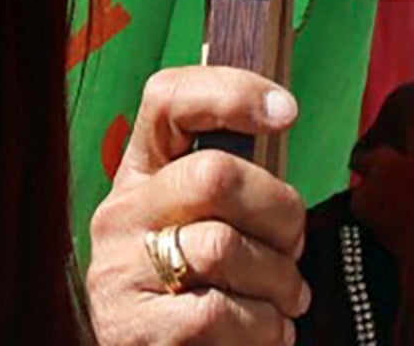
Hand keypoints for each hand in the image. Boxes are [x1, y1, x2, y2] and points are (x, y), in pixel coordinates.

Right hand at [83, 67, 310, 345]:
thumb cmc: (201, 292)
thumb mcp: (207, 226)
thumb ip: (234, 187)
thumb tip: (281, 124)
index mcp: (142, 174)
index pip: (166, 99)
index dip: (230, 91)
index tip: (286, 112)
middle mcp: (122, 213)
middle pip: (214, 174)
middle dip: (279, 211)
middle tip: (294, 247)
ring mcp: (119, 271)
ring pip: (223, 247)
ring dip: (279, 281)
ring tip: (286, 303)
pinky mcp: (132, 329)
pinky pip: (216, 313)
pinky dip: (262, 329)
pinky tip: (266, 335)